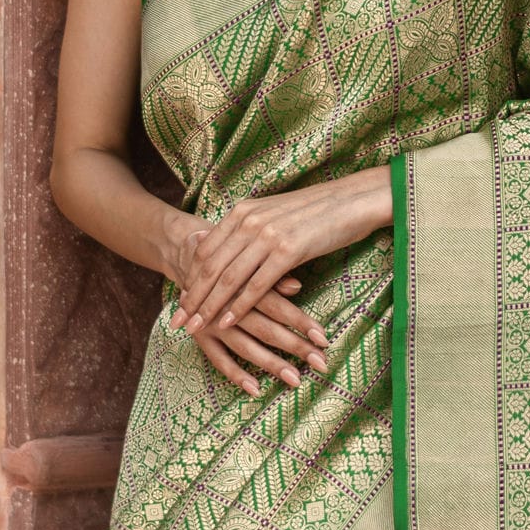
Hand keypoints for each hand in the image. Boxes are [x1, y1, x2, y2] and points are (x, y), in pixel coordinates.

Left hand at [175, 176, 389, 391]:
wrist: (351, 201)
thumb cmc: (314, 211)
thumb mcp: (272, 213)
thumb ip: (248, 228)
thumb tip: (227, 246)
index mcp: (242, 211)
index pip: (205, 250)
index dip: (190, 278)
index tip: (181, 300)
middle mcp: (249, 221)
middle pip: (210, 267)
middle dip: (192, 298)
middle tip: (177, 321)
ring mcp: (267, 236)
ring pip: (228, 279)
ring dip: (209, 307)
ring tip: (196, 328)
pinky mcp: (288, 251)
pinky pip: (256, 286)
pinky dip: (239, 307)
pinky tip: (227, 322)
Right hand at [179, 266, 324, 397]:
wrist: (188, 260)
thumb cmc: (232, 263)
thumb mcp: (250, 262)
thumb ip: (273, 276)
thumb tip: (297, 286)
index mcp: (244, 285)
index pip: (278, 307)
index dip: (302, 323)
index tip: (324, 339)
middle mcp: (228, 306)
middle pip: (266, 330)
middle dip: (295, 347)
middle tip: (321, 363)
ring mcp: (212, 324)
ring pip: (246, 347)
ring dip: (271, 364)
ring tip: (296, 380)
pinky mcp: (200, 337)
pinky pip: (218, 360)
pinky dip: (235, 375)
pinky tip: (255, 389)